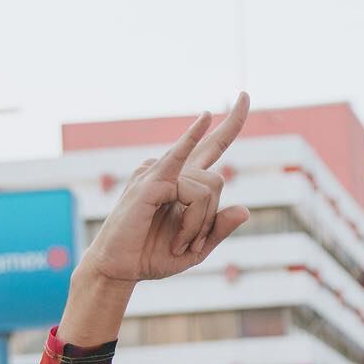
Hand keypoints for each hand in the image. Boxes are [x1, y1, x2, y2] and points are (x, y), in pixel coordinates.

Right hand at [78, 94, 251, 287]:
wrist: (119, 269)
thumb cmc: (152, 255)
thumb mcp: (197, 248)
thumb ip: (219, 229)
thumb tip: (245, 210)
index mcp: (185, 181)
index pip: (213, 144)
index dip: (232, 122)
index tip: (245, 94)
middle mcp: (172, 170)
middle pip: (216, 180)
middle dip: (210, 220)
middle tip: (191, 246)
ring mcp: (159, 172)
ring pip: (206, 189)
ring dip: (197, 225)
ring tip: (178, 244)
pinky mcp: (150, 183)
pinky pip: (180, 165)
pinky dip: (191, 140)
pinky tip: (205, 118)